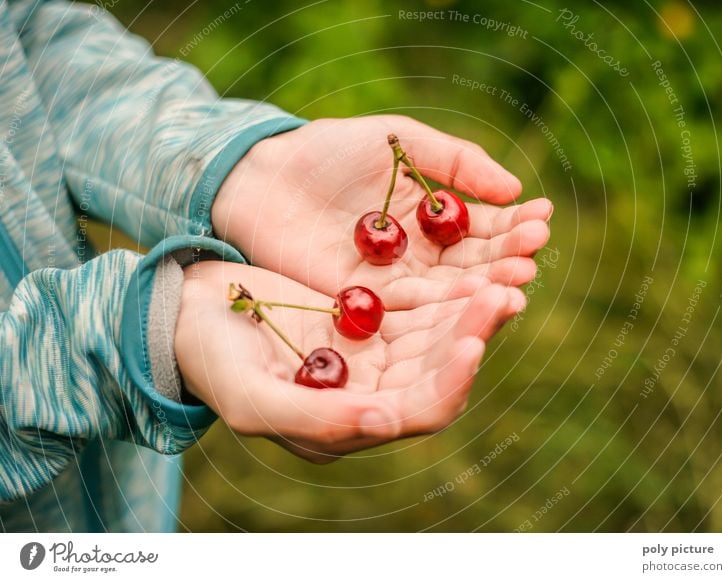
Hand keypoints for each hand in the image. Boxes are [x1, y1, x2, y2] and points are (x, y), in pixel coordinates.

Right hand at [175, 260, 524, 462]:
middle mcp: (373, 393)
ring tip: (508, 270)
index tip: (472, 342)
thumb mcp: (252, 395)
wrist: (189, 314)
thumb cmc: (211, 360)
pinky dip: (447, 284)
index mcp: (350, 424)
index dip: (450, 381)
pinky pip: (419, 303)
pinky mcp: (369, 318)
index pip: (419, 411)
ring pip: (437, 333)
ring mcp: (374, 354)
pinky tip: (472, 259)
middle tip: (508, 292)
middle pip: (439, 368)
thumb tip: (385, 423)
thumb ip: (316, 416)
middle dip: (475, 332)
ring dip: (471, 305)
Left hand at [212, 115, 551, 307]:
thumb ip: (456, 161)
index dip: (514, 224)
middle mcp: (421, 255)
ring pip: (451, 293)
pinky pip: (414, 311)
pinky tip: (474, 302)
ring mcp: (396, 283)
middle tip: (534, 254)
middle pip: (474, 265)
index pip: (484, 226)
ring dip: (486, 290)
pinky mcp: (368, 304)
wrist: (262, 177)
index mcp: (433, 215)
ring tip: (519, 282)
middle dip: (507, 259)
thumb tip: (515, 188)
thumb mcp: (399, 141)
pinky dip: (445, 309)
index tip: (542, 218)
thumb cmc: (329, 151)